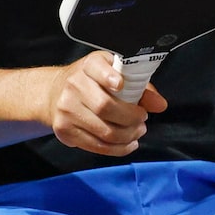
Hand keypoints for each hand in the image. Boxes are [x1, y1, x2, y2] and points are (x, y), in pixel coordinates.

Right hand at [48, 49, 165, 156]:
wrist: (54, 94)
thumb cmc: (92, 83)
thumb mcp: (115, 75)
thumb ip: (140, 87)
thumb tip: (159, 105)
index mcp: (88, 66)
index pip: (96, 68)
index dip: (108, 77)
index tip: (120, 85)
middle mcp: (73, 85)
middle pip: (105, 106)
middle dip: (131, 118)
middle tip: (142, 120)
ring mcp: (66, 109)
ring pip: (104, 131)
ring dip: (128, 135)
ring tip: (137, 132)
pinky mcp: (64, 130)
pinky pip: (97, 145)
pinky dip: (118, 149)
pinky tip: (128, 143)